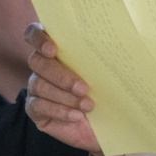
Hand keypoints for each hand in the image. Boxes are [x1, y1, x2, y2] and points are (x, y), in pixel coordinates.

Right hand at [22, 24, 118, 155]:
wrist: (107, 122)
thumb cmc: (108, 90)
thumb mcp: (110, 71)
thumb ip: (106, 54)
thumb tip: (120, 41)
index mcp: (58, 47)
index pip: (35, 33)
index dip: (39, 38)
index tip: (53, 50)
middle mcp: (42, 65)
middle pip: (37, 61)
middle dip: (61, 75)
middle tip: (83, 88)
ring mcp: (36, 86)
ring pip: (39, 85)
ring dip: (65, 96)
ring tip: (88, 105)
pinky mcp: (34, 108)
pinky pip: (38, 106)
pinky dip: (60, 110)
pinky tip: (76, 115)